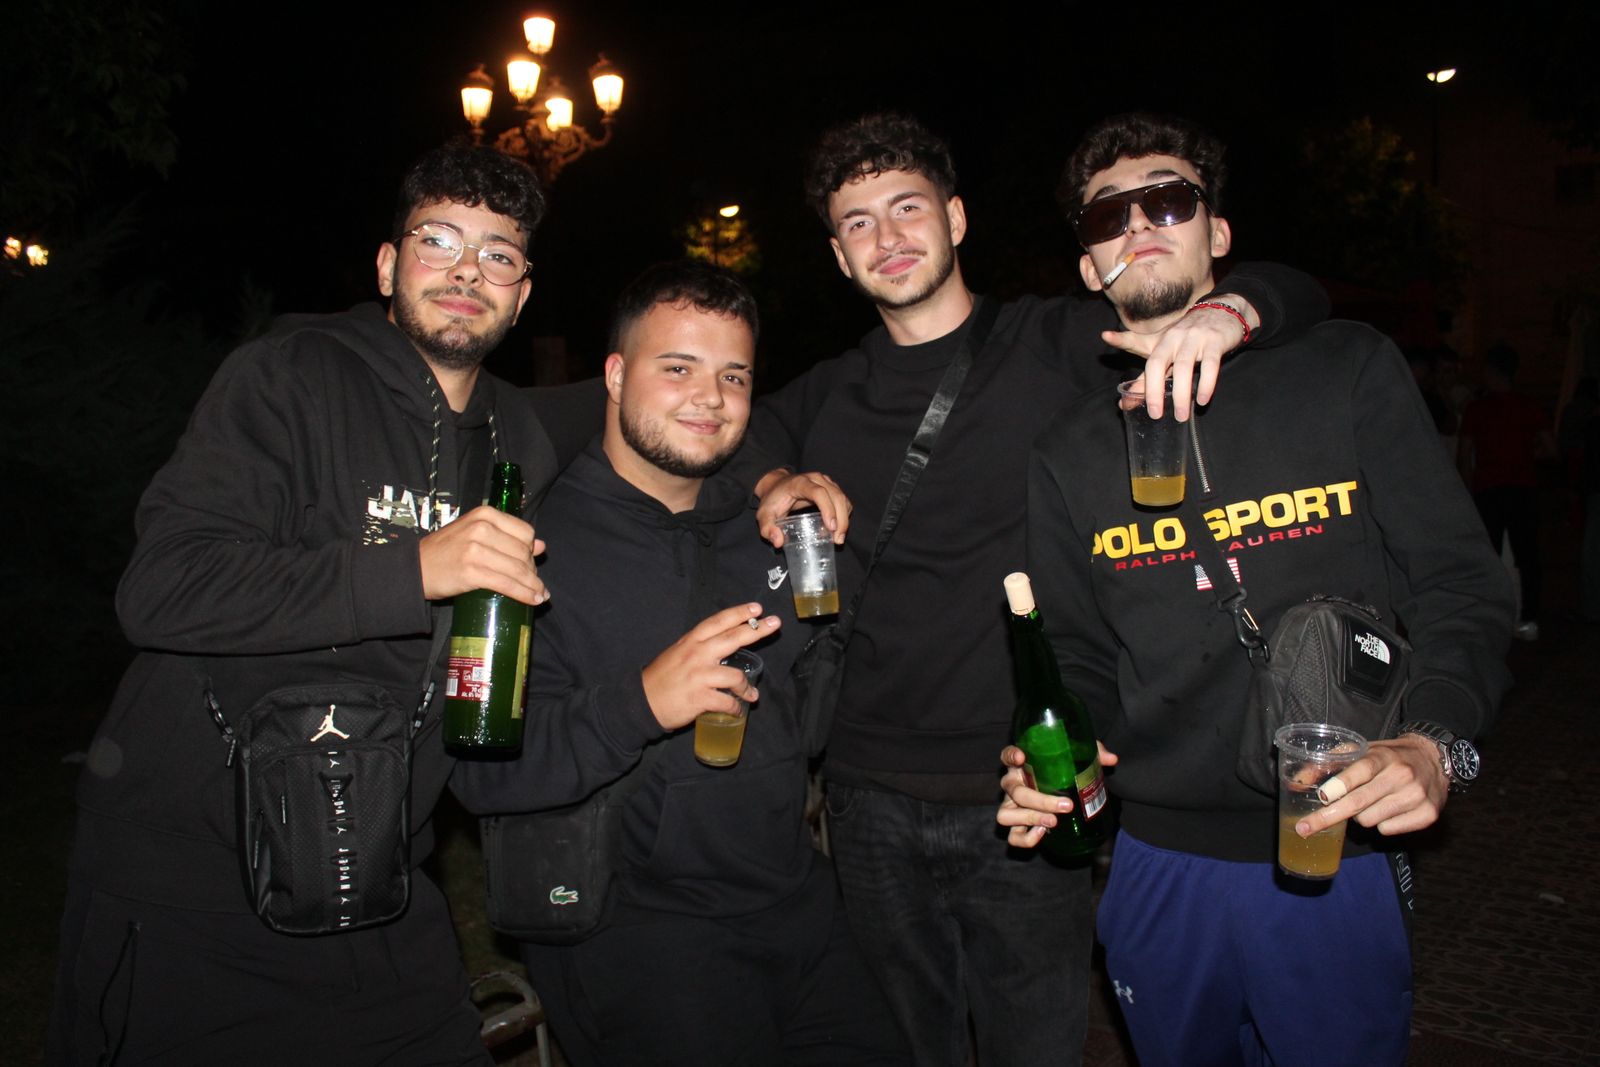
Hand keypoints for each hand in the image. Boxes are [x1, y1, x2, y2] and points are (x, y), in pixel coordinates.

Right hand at [419, 505, 546, 604]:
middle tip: (534, 585)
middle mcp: (482, 528)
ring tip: (540, 596)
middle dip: (533, 572)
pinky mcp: (471, 572)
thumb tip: (541, 545)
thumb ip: (506, 536)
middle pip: (523, 552)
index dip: (532, 551)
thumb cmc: (446, 551)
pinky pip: (507, 584)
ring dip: (534, 586)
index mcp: (485, 514)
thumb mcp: (475, 534)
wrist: (415, 568)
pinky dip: (524, 594)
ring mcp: (476, 549)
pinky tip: (533, 600)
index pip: (525, 532)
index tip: (532, 564)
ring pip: (518, 569)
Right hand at [641, 603, 781, 730]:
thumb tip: (723, 645)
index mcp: (691, 641)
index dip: (738, 613)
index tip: (757, 608)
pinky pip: (727, 701)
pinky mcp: (700, 698)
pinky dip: (735, 707)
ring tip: (751, 695)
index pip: (718, 622)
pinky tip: (737, 709)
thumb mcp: (677, 653)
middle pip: (732, 638)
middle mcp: (697, 654)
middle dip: (757, 630)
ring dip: (747, 687)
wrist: (641, 702)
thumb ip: (699, 648)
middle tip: (775, 624)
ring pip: (735, 676)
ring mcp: (699, 676)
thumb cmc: (662, 678)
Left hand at [754, 469, 852, 546]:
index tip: (831, 527)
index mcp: (799, 483)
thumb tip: (779, 541)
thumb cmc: (772, 501)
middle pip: (835, 496)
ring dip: (844, 519)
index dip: (828, 509)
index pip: (819, 492)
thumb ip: (767, 529)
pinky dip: (844, 515)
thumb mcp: (764, 515)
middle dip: (840, 519)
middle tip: (837, 539)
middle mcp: (815, 479)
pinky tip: (838, 528)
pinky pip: (843, 500)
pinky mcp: (831, 487)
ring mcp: (825, 481)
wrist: (776, 486)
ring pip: (842, 498)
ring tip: (838, 538)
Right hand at [996, 741, 1118, 848]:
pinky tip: (1043, 833)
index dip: (1010, 756)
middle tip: (1065, 805)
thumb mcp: (1078, 758)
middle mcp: (1013, 784)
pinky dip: (1025, 838)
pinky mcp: (1018, 826)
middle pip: (1014, 791)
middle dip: (1039, 800)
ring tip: (1053, 821)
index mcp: (1023, 765)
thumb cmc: (1064, 771)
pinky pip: (1013, 836)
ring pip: (1006, 814)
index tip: (1021, 757)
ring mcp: (1012, 806)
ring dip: (1030, 818)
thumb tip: (1112, 759)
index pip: (1007, 756)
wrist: (1061, 791)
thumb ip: (1093, 754)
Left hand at [1103, 294, 1259, 419]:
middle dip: (1153, 390)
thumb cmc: (1187, 339)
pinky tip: (1203, 400)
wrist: (1222, 312)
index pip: (1136, 340)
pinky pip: (1210, 365)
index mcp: (1158, 341)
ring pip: (1183, 366)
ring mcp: (1194, 338)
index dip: (1120, 339)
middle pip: (1157, 363)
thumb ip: (1146, 379)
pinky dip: (1206, 384)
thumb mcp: (1166, 354)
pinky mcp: (1215, 342)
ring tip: (1181, 415)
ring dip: (1181, 394)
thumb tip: (1124, 404)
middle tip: (1154, 414)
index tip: (1106, 337)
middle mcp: (1173, 338)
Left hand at [1295, 734, 1448, 838]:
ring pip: (1370, 820)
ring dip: (1360, 816)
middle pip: (1359, 803)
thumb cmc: (1389, 756)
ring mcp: (1416, 797)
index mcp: (1384, 757)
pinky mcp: (1427, 815)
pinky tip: (1388, 810)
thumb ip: (1329, 762)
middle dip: (1328, 817)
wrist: (1434, 760)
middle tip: (1304, 828)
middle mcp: (1402, 776)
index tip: (1321, 797)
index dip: (1339, 785)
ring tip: (1369, 802)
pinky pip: (1388, 830)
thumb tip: (1297, 780)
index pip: (1360, 771)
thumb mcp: (1362, 750)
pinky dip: (1381, 824)